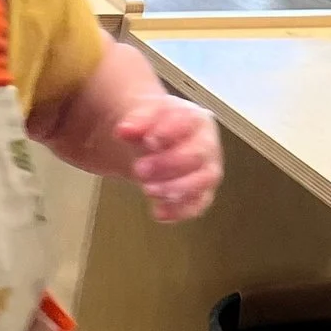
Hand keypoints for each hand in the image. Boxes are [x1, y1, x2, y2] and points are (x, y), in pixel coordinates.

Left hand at [115, 96, 221, 223]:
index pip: (188, 123)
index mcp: (194, 119)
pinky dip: (179, 211)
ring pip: (202, 181)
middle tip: (139, 169)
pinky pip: (197, 205)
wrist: (157, 141)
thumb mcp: (143, 117)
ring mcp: (207, 170)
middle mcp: (207, 144)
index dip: (169, 132)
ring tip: (147, 190)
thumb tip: (124, 130)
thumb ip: (135, 122)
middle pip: (196, 154)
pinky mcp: (201, 193)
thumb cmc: (155, 127)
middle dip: (167, 164)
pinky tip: (158, 212)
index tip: (149, 140)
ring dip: (175, 188)